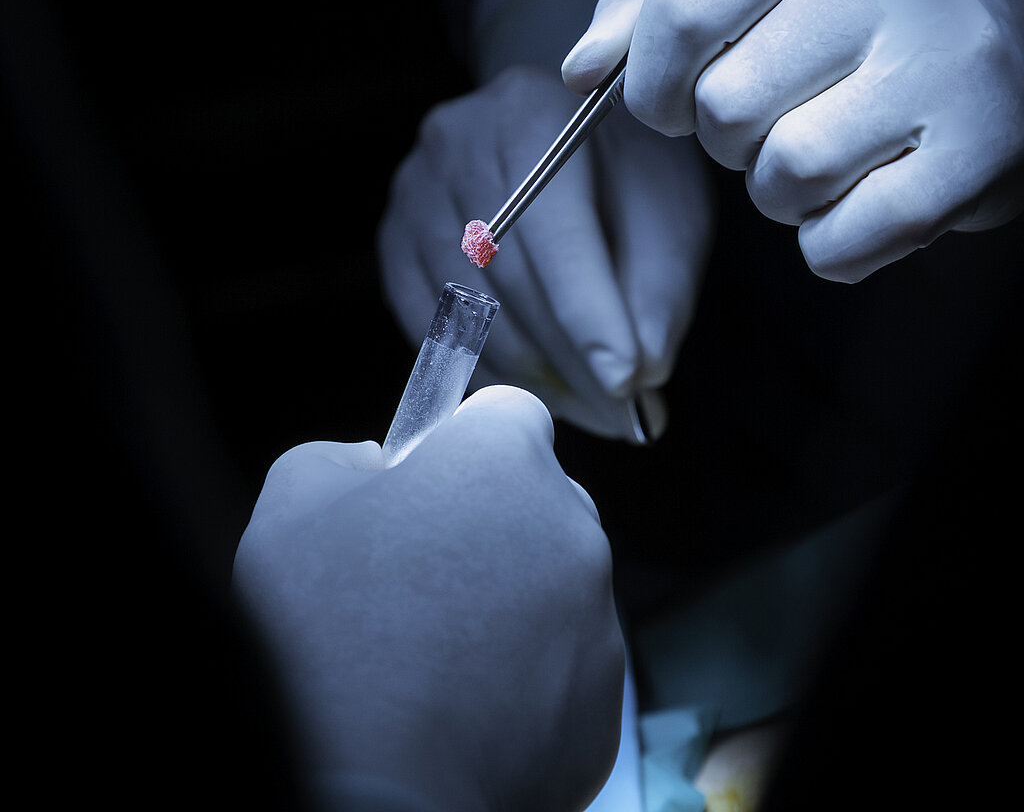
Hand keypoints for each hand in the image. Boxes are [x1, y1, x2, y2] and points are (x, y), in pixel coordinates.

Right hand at [232, 385, 623, 811]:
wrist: (377, 790)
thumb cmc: (329, 631)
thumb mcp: (295, 503)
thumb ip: (341, 457)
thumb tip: (379, 469)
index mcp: (505, 460)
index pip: (507, 413)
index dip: (462, 440)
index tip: (426, 482)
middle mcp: (573, 527)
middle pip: (538, 498)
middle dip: (489, 519)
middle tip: (421, 574)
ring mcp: (599, 618)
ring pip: (555, 582)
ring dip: (511, 598)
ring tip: (438, 653)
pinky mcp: (605, 702)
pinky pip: (566, 663)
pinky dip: (528, 673)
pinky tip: (466, 706)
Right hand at [377, 65, 713, 440]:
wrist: (560, 137)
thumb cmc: (626, 172)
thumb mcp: (668, 209)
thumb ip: (660, 284)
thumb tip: (639, 372)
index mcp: (529, 112)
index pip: (554, 228)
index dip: (590, 312)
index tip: (627, 381)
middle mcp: (455, 142)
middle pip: (507, 276)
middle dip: (569, 357)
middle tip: (620, 413)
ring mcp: (413, 193)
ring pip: (466, 311)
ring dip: (530, 375)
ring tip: (588, 407)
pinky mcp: (394, 242)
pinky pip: (431, 329)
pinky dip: (485, 372)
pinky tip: (534, 391)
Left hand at [563, 0, 1023, 281]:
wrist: (1012, 41)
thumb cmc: (850, 20)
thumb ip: (654, 10)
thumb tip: (580, 69)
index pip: (679, 10)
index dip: (650, 82)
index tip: (669, 102)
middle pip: (726, 107)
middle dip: (727, 140)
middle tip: (773, 123)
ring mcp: (944, 66)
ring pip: (785, 175)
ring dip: (779, 193)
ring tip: (825, 154)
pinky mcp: (977, 156)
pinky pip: (841, 242)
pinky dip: (829, 245)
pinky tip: (863, 198)